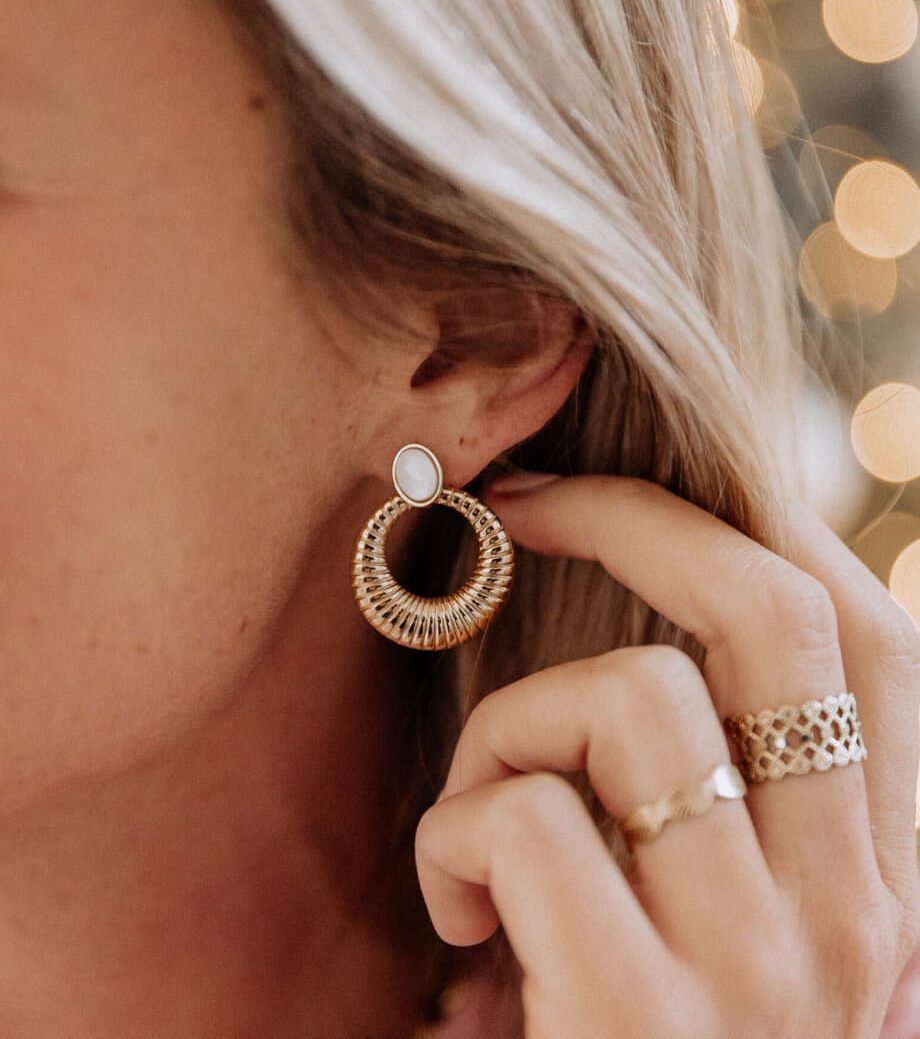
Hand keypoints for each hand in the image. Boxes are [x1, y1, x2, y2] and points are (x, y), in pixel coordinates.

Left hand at [415, 475, 919, 1037]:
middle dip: (629, 518)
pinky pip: (524, 817)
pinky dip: (457, 834)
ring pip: (628, 698)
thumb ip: (718, 804)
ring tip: (484, 825)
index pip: (866, 634)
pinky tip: (463, 924)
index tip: (610, 488)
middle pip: (772, 613)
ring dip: (510, 727)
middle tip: (516, 510)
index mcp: (876, 882)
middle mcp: (853, 918)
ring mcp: (760, 974)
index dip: (740, 525)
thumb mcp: (717, 925)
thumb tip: (655, 643)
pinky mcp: (640, 1023)